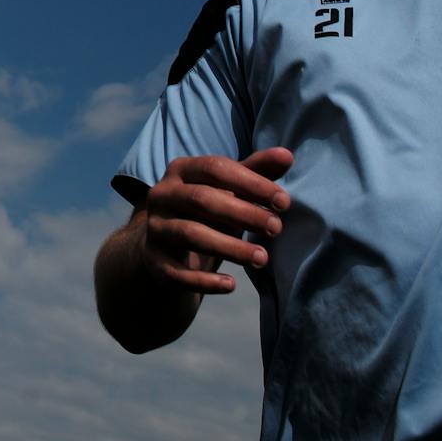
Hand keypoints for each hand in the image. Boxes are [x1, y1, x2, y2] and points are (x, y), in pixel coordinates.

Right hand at [133, 146, 293, 294]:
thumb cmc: (206, 209)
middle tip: (276, 228)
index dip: (251, 183)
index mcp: (181, 169)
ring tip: (263, 258)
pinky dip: (204, 280)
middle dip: (243, 214)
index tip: (284, 202)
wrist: (166, 242)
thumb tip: (287, 155)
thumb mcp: (229, 189)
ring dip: (230, 248)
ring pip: (190, 235)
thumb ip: (255, 172)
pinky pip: (176, 272)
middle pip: (202, 199)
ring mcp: (155, 228)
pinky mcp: (153, 260)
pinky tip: (231, 285)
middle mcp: (162, 194)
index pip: (216, 168)